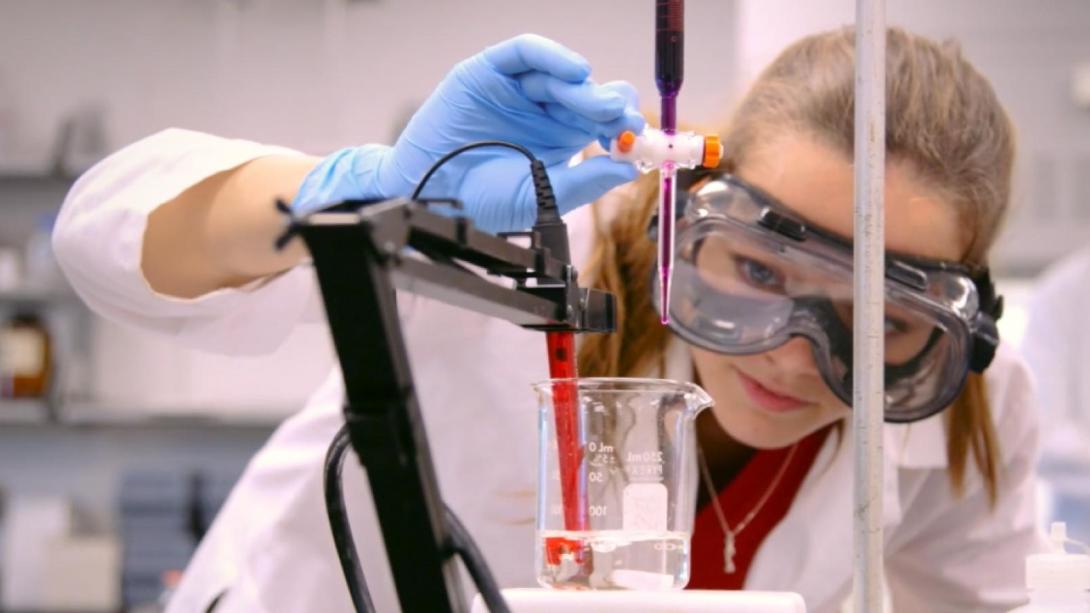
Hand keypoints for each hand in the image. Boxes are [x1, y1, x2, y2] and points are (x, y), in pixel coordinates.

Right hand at [293, 34, 643, 232]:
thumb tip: (628, 169)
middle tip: (622, 119)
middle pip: (587, 95)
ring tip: (598, 102)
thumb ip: (583, 183)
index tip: (637, 137)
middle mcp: (543, 110)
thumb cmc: (479, 199)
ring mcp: (518, 89)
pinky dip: (552, 55)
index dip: (623, 124)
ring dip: (585, 87)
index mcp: (560, 139)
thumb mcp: (540, 198)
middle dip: (609, 105)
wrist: (428, 194)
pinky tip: (574, 71)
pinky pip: (525, 53)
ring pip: (560, 76)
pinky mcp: (490, 72)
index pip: (602, 120)